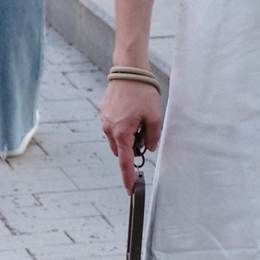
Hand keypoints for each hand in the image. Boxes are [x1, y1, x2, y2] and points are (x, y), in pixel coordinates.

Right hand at [100, 76, 164, 191]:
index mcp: (122, 132)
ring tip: (139, 118)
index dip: (128, 177)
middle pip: (121, 150)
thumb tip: (150, 148)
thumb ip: (153, 136)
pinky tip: (132, 111)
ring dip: (128, 136)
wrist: (129, 70)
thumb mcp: (155, 117)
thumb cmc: (143, 93)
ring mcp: (104, 120)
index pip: (125, 162)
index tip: (130, 189)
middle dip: (132, 148)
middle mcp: (109, 129)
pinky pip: (113, 126)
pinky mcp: (104, 112)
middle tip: (146, 133)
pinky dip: (123, 126)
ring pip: (117, 138)